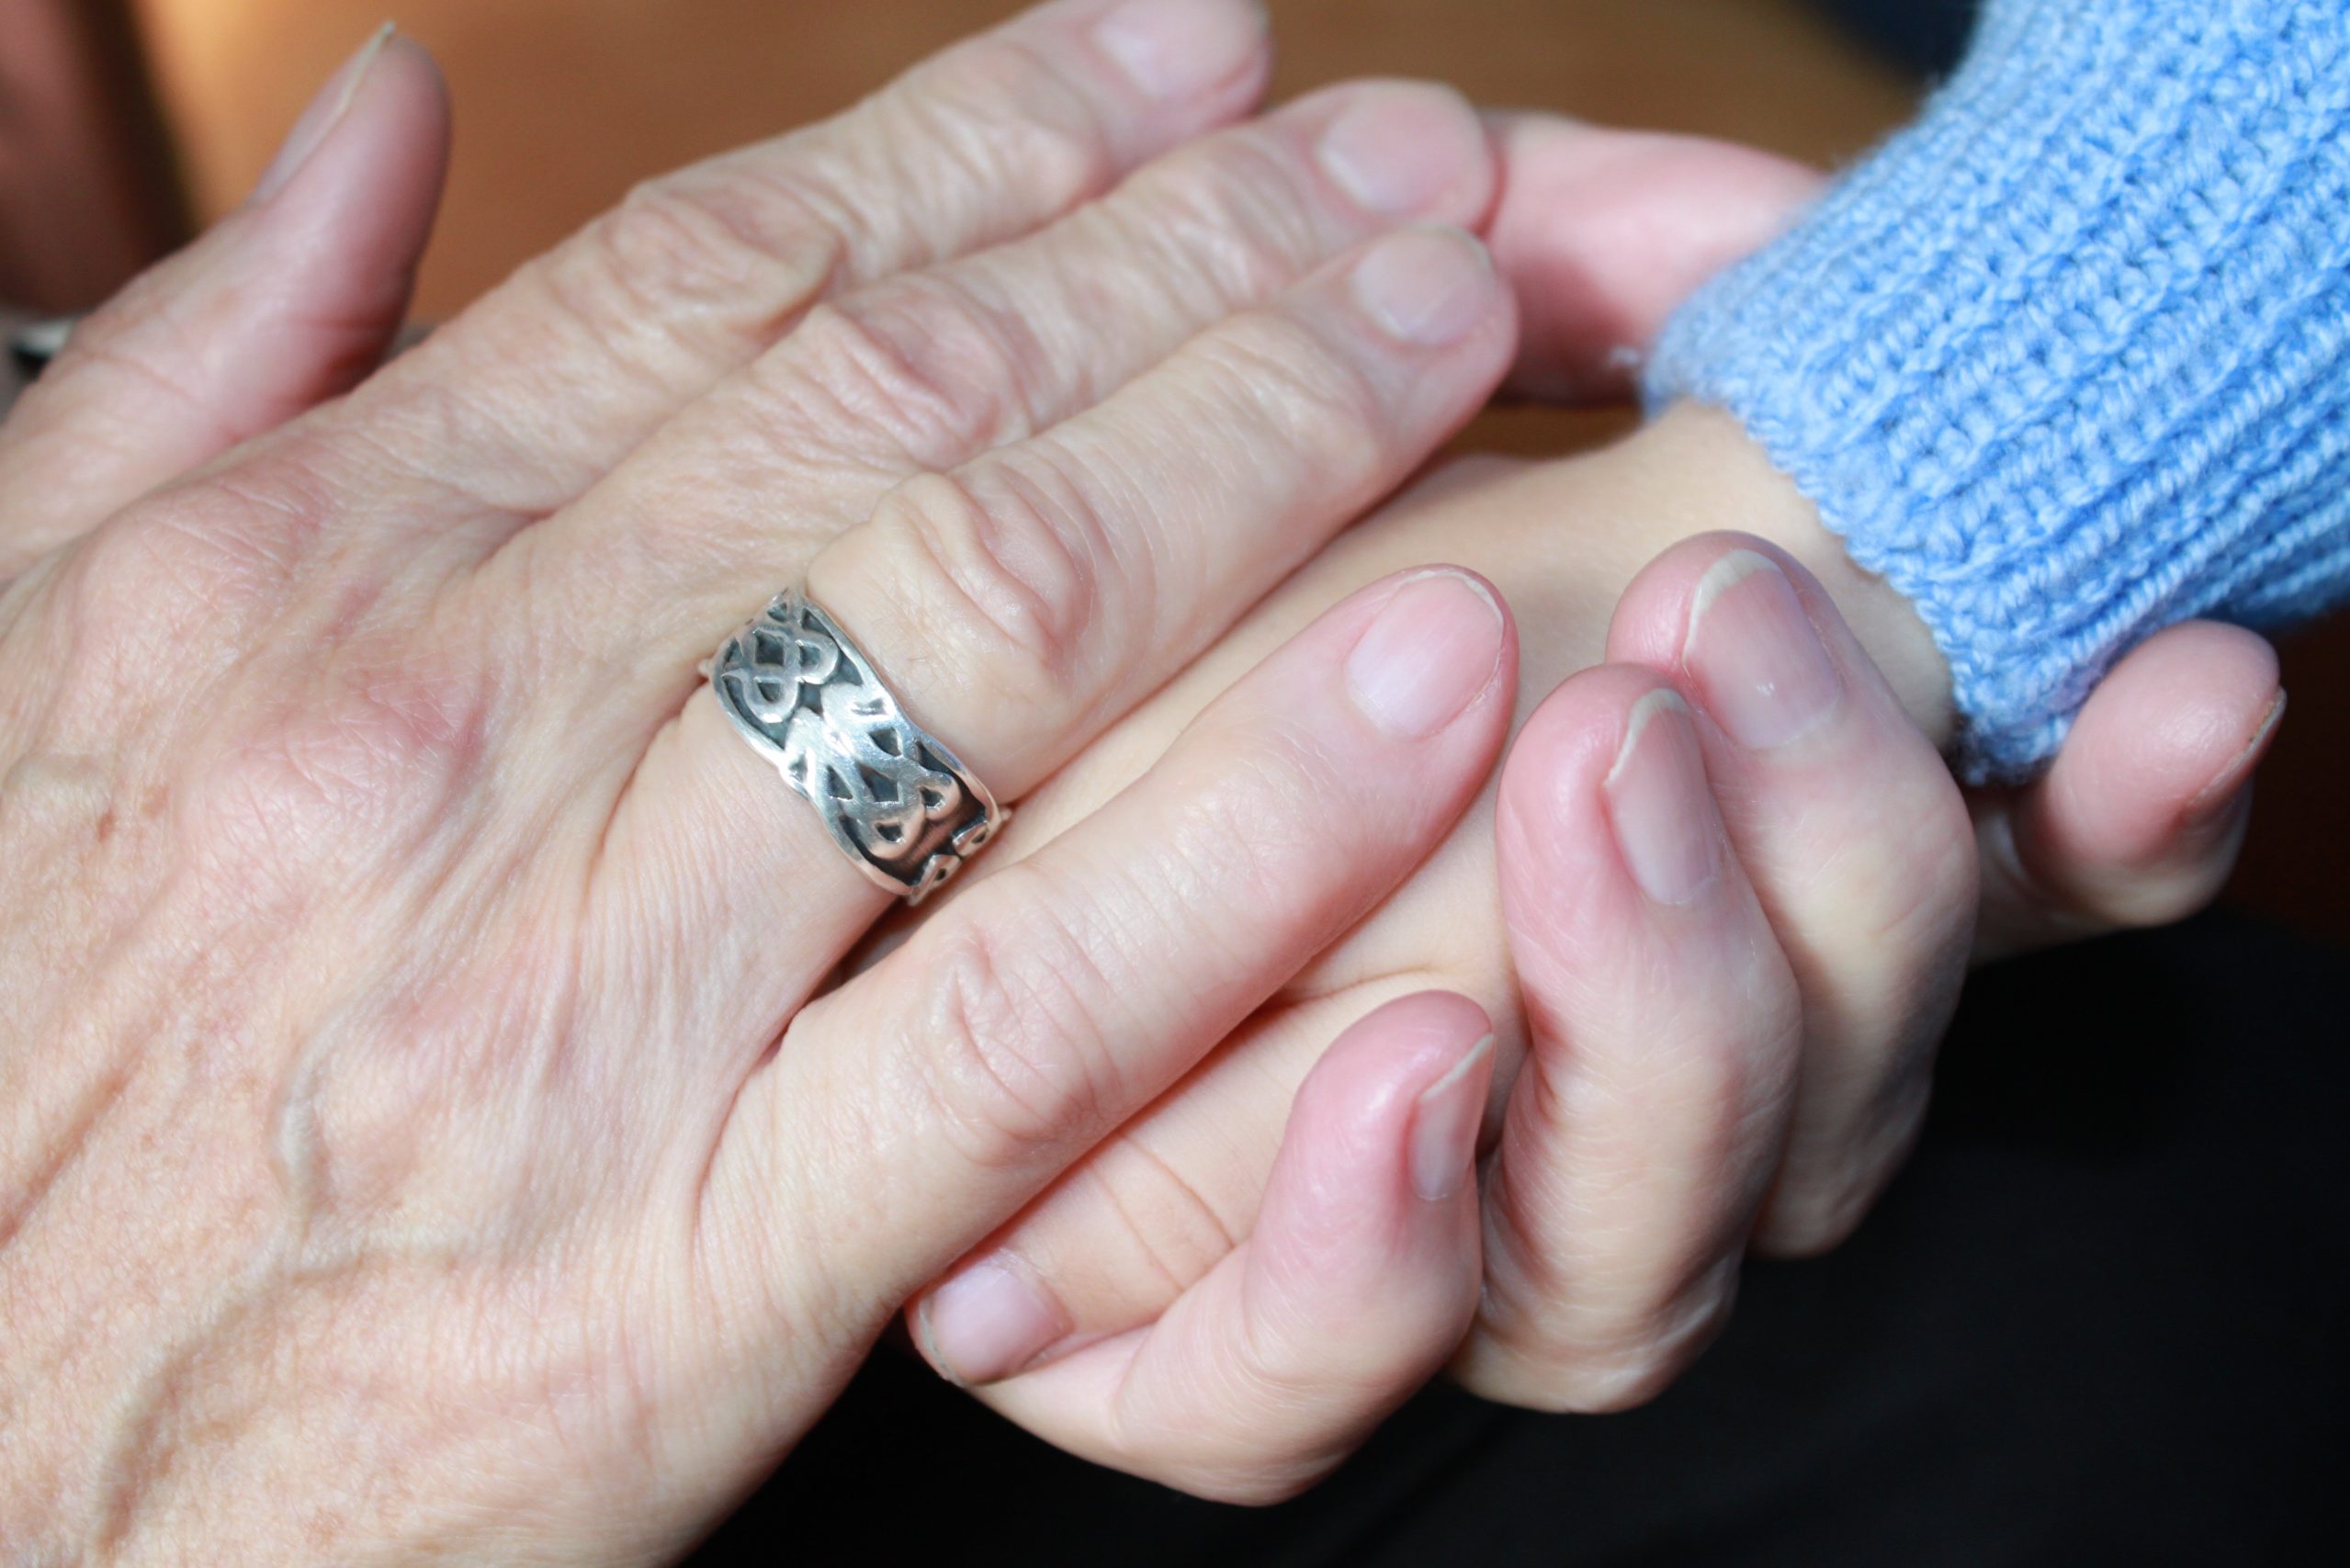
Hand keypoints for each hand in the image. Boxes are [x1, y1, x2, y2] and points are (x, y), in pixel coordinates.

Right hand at [0, 2, 1545, 1554]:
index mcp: (301, 573)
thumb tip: (389, 115)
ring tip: (1452, 320)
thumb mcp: (34, 669)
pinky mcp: (703, 1257)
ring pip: (995, 635)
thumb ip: (214, 372)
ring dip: (1269, 443)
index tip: (1192, 54)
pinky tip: (1435, 672)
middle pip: (910, 408)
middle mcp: (445, 732)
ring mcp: (583, 990)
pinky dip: (1250, 825)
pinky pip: (1033, 1000)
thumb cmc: (36, 1071)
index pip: (725, 275)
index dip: (996, 131)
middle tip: (1399, 158)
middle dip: (1194, 246)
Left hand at [896, 120, 2285, 1492]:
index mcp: (1718, 918)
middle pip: (1818, 1097)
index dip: (2120, 830)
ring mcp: (1430, 1238)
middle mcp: (1617, 1108)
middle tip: (1731, 617)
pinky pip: (1308, 1382)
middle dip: (1825, 852)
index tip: (2178, 677)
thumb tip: (1764, 217)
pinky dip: (1363, 1255)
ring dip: (1655, 1014)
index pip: (1988, 923)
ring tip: (1601, 763)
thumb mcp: (1379, 399)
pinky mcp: (1210, 1338)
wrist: (936, 770)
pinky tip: (1400, 1076)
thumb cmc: (1200, 590)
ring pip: (1627, 1261)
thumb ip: (1587, 302)